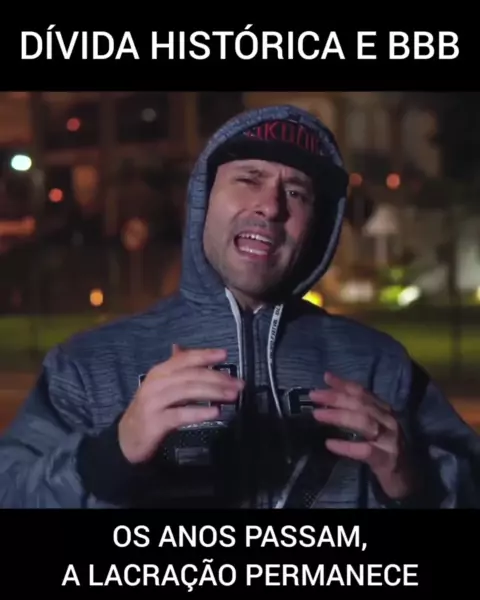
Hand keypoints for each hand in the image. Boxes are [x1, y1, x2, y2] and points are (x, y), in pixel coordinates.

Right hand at [118, 344, 243, 463]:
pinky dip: (199, 413)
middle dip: (217, 377)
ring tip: (232, 396)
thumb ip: (174, 369)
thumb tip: (181, 347)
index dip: (205, 355)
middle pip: (190, 375)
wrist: (127, 438)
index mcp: (160, 372)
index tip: (224, 354)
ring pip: (187, 392)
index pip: (185, 359)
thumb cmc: (150, 409)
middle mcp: (156, 383)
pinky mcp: (155, 422)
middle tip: (238, 384)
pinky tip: (215, 413)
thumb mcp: (161, 386)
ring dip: (213, 392)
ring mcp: (154, 402)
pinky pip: (181, 414)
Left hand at [309, 372, 414, 499]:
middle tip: (314, 395)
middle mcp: (388, 420)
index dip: (344, 384)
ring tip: (317, 415)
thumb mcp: (373, 426)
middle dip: (336, 397)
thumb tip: (330, 397)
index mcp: (384, 410)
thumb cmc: (385, 448)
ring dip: (339, 416)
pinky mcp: (386, 459)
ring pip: (364, 422)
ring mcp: (389, 439)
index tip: (325, 377)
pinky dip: (346, 446)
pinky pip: (365, 450)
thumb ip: (356, 412)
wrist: (407, 478)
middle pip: (361, 404)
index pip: (362, 392)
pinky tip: (330, 444)